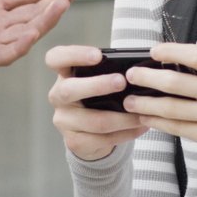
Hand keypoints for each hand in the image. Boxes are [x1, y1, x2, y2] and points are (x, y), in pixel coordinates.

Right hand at [45, 44, 146, 161]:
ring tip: (142, 112)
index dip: (74, 55)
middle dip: (97, 85)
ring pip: (94, 121)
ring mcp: (63, 120)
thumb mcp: (97, 80)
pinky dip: (126, 133)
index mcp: (63, 74)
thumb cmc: (97, 97)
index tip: (98, 55)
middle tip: (121, 82)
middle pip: (69, 90)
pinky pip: (102, 139)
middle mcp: (58, 96)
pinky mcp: (74, 141)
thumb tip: (137, 69)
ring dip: (122, 117)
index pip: (55, 58)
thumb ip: (108, 72)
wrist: (89, 133)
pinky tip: (140, 126)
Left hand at [120, 43, 196, 164]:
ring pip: (172, 108)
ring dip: (146, 104)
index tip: (152, 51)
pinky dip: (158, 122)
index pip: (196, 56)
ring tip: (130, 101)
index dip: (171, 51)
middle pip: (177, 83)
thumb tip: (173, 59)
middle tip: (130, 76)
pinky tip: (146, 118)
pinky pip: (178, 128)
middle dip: (148, 78)